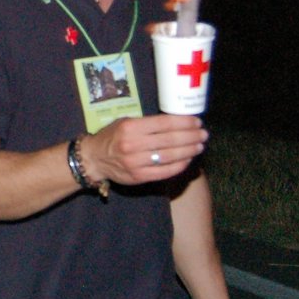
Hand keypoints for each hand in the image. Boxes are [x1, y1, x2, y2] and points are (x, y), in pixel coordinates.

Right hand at [82, 115, 207, 186]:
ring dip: (188, 151)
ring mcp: (136, 162)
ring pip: (170, 156)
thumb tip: (177, 122)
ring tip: (199, 146)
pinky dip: (179, 165)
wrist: (94, 158)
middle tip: (204, 134)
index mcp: (130, 127)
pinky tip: (187, 159)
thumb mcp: (125, 122)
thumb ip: (148, 123)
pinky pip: (164, 171)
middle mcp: (133, 144)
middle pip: (170, 140)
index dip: (184, 123)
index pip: (164, 124)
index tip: (196, 122)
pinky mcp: (139, 176)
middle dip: (191, 136)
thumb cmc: (112, 137)